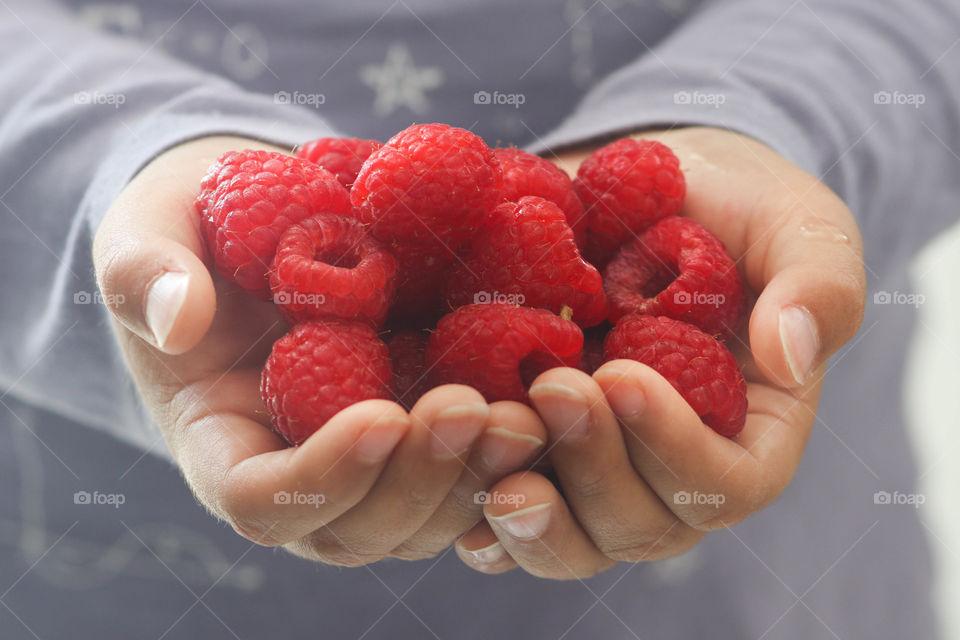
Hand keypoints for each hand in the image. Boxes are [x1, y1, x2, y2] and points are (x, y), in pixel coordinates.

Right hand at [93, 136, 544, 564]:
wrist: (268, 215)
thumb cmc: (199, 225)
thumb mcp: (151, 228)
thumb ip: (145, 272)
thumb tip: (178, 318)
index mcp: (222, 441)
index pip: (261, 501)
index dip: (321, 478)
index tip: (379, 416)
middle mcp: (300, 470)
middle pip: (358, 527)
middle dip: (418, 482)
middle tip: (470, 409)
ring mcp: (368, 458)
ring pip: (424, 515)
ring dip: (477, 477)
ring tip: (526, 414)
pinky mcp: (421, 428)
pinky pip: (467, 468)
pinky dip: (508, 451)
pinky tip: (549, 403)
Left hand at [455, 126, 865, 577]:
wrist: (642, 191)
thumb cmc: (732, 210)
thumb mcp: (796, 226)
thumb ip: (817, 284)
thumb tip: (792, 356)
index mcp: (748, 436)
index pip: (725, 486)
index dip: (674, 449)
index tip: (624, 376)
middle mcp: (669, 471)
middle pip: (636, 523)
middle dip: (591, 466)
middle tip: (551, 386)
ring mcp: (597, 467)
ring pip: (567, 536)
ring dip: (525, 502)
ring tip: (489, 433)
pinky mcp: (537, 448)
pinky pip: (506, 507)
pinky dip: (474, 504)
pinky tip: (448, 473)